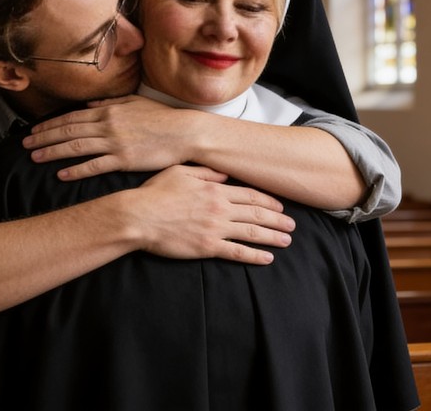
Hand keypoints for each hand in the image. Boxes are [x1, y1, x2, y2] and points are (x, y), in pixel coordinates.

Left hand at [24, 96, 196, 179]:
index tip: (34, 130)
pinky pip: (94, 165)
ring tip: (35, 158)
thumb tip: (91, 103)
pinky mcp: (124, 160)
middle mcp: (107, 124)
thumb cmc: (162, 118)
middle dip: (43, 138)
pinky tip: (61, 174)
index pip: (71, 117)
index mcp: (108, 110)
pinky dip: (76, 170)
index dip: (50, 124)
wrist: (185, 132)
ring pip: (76, 147)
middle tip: (24, 144)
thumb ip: (111, 102)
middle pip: (68, 131)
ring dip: (53, 152)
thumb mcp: (135, 102)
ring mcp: (115, 142)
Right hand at [125, 165, 293, 264]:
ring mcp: (215, 229)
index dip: (269, 200)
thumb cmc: (155, 193)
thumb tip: (225, 175)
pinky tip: (267, 258)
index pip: (250, 194)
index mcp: (215, 190)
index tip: (280, 206)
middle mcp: (219, 209)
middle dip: (277, 219)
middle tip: (292, 225)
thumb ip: (206, 172)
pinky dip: (255, 256)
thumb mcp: (180, 172)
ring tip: (287, 240)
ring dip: (272, 237)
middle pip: (256, 213)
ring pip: (252, 232)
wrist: (138, 217)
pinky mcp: (207, 247)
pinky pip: (237, 252)